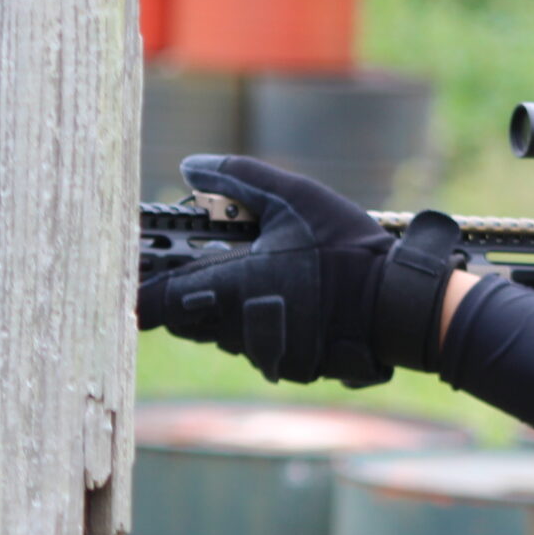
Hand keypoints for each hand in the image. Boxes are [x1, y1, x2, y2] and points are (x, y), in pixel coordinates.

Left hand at [135, 155, 462, 383]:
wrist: (399, 307)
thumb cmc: (346, 250)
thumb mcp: (295, 197)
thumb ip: (237, 177)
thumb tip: (189, 167)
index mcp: (230, 288)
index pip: (156, 303)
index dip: (138, 291)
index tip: (134, 276)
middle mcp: (239, 329)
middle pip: (187, 319)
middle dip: (192, 291)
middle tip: (216, 261)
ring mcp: (264, 354)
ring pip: (223, 333)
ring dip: (229, 308)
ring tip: (264, 275)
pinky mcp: (290, 368)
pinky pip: (259, 345)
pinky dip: (264, 324)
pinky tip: (292, 300)